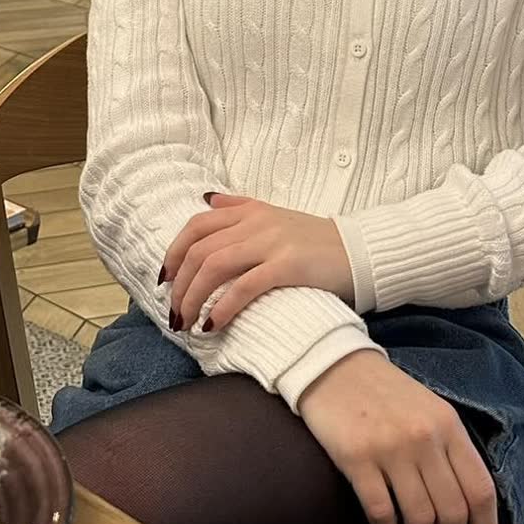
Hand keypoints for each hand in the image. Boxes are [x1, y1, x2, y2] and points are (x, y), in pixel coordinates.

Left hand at [160, 193, 354, 333]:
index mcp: (250, 210)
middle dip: (180, 285)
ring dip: (193, 298)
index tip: (164, 280)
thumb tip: (207, 198)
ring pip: (215, 266)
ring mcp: (272, 242)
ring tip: (187, 323)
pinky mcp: (289, 265)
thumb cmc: (316, 240)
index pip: (196, 226)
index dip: (174, 252)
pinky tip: (213, 324)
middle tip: (174, 313)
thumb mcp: (275, 214)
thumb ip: (239, 205)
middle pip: (200, 250)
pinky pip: (245, 286)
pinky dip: (223, 306)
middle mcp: (256, 222)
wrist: (359, 251)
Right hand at [298, 351, 498, 523]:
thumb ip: (450, 449)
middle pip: (453, 513)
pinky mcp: (356, 458)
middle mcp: (424, 438)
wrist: (333, 365)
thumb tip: (469, 505)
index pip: (481, 490)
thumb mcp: (430, 410)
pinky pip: (381, 513)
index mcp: (449, 426)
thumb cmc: (385, 393)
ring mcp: (390, 449)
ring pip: (420, 519)